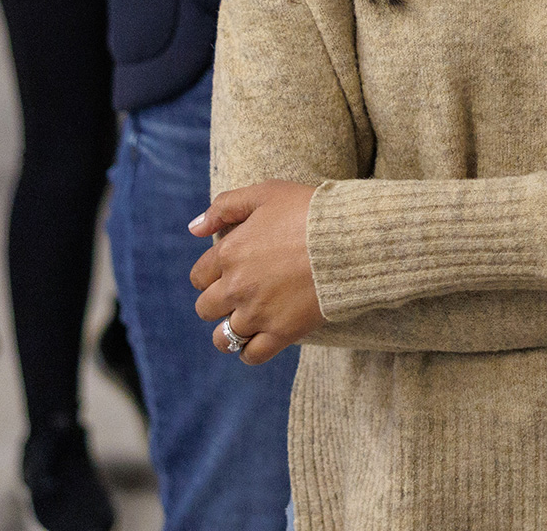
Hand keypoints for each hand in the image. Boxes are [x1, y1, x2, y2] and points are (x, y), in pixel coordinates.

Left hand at [189, 181, 324, 364]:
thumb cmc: (310, 211)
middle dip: (219, 303)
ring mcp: (258, 312)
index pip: (199, 276)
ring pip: (223, 337)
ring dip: (229, 332)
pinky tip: (259, 340)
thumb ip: (225, 206)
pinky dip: (250, 351)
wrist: (352, 238)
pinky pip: (251, 354)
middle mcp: (236, 286)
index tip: (231, 273)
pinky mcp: (282, 331)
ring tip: (246, 323)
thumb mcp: (267, 193)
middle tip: (242, 295)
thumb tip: (193, 228)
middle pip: (205, 308)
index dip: (213, 275)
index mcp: (229, 253)